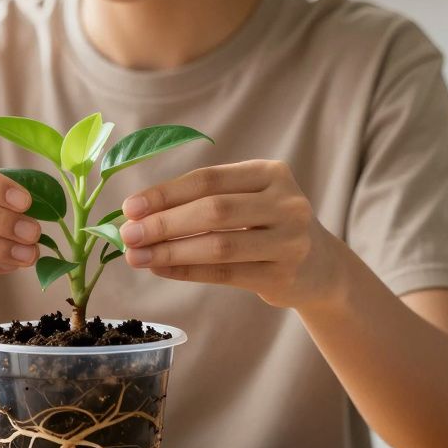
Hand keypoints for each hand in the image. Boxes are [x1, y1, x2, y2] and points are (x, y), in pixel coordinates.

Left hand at [117, 160, 344, 309]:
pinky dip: (188, 271)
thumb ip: (203, 201)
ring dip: (171, 251)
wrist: (320, 266)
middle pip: (213, 210)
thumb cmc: (267, 226)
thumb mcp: (248, 199)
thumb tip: (138, 216)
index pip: (209, 179)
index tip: (130, 207)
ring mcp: (289, 240)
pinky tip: (161, 268)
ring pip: (219, 245)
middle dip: (164, 223)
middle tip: (127, 234)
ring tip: (136, 256)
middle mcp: (286, 203)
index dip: (166, 193)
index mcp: (271, 172)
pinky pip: (226, 273)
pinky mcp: (284, 275)